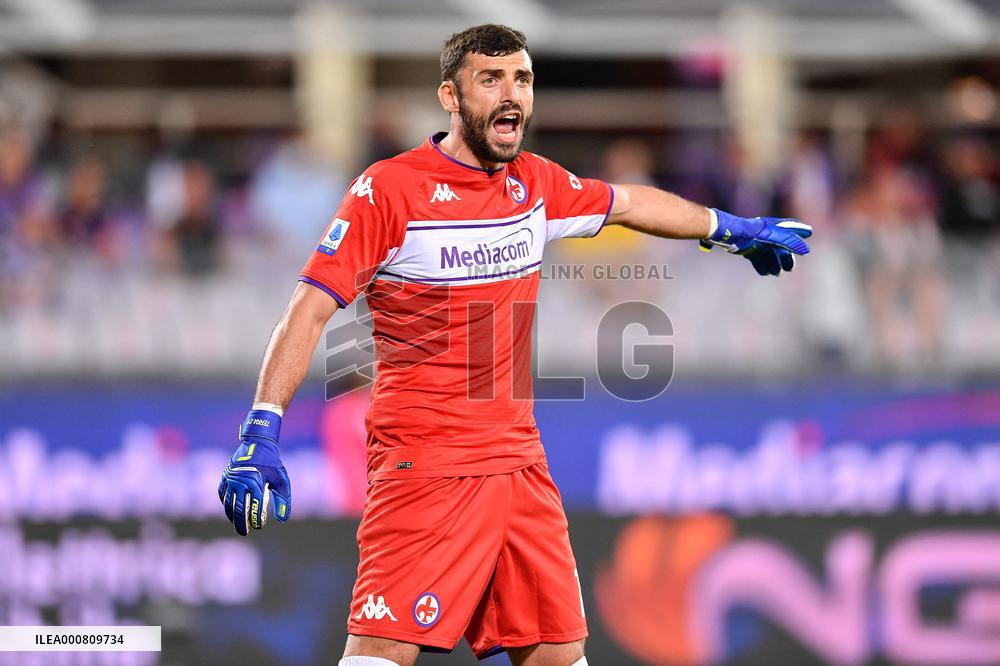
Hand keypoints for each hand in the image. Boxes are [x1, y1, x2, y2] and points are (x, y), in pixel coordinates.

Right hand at [218, 410, 291, 535]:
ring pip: (228, 503)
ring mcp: (230, 479)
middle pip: (239, 508)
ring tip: (238, 525)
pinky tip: (231, 512)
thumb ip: (283, 499)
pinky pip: (223, 495)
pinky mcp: (225, 477)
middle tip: (244, 533)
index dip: (256, 519)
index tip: (259, 526)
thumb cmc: (271, 463)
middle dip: (241, 523)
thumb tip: (283, 519)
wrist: (257, 444)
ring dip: (232, 516)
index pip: (254, 506)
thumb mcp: (281, 479)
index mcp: (255, 482)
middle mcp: (240, 481)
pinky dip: (226, 505)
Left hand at [700, 209, 812, 275]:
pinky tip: (764, 273)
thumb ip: (789, 242)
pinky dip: (762, 265)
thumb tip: (806, 250)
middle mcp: (766, 234)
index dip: (799, 231)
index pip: (789, 230)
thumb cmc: (750, 232)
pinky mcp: (747, 248)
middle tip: (790, 269)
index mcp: (773, 228)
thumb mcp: (772, 237)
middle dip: (785, 257)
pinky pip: (757, 258)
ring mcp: (757, 241)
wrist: (727, 233)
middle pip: (779, 246)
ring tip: (776, 273)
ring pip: (769, 254)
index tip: (809, 232)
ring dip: (773, 264)